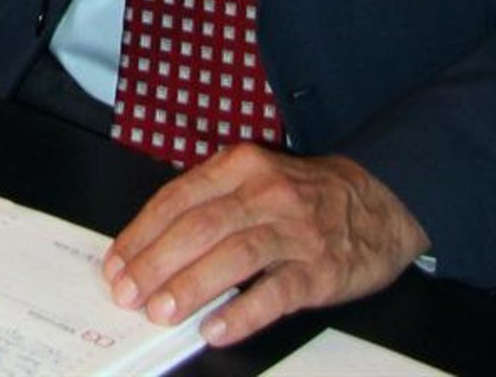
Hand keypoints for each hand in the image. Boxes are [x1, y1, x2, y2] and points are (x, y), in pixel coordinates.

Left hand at [103, 143, 427, 347]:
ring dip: (191, 286)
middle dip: (156, 263)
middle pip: (200, 226)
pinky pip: (276, 292)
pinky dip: (243, 311)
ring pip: (233, 255)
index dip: (142, 233)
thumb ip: (210, 205)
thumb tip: (152, 248)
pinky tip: (217, 329)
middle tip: (129, 294)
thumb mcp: (254, 179)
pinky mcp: (320, 269)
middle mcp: (264, 192)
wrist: (378, 199)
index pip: (178, 198)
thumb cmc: (303, 196)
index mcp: (240, 166)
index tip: (117, 264)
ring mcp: (294, 230)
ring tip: (162, 312)